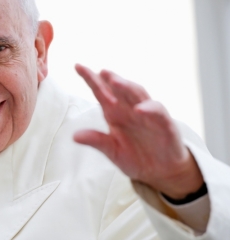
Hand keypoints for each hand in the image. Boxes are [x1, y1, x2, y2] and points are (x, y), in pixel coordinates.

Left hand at [73, 64, 203, 198]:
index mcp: (114, 113)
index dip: (90, 79)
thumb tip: (74, 136)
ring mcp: (147, 114)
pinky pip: (157, 112)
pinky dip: (149, 109)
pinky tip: (138, 109)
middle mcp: (129, 109)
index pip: (101, 92)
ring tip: (115, 81)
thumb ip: (96, 141)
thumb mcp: (112, 151)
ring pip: (138, 94)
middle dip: (111, 78)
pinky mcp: (164, 124)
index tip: (78, 66)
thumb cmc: (136, 157)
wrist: (160, 173)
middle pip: (119, 89)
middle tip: (101, 72)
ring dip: (127, 87)